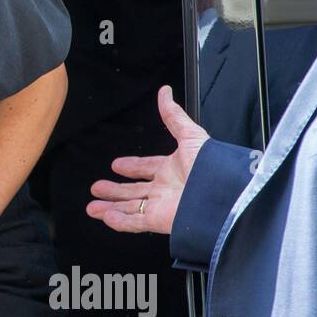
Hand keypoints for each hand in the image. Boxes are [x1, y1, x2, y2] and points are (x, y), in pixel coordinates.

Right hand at [86, 85, 209, 233]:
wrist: (224, 195)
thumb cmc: (212, 166)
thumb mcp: (190, 135)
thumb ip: (174, 116)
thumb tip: (165, 93)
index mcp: (173, 170)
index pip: (147, 168)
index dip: (132, 167)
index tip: (117, 165)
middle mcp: (166, 189)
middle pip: (133, 191)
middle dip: (114, 190)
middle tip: (97, 188)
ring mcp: (161, 206)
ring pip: (130, 208)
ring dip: (110, 207)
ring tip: (93, 207)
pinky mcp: (160, 221)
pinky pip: (135, 223)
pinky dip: (119, 221)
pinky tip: (106, 217)